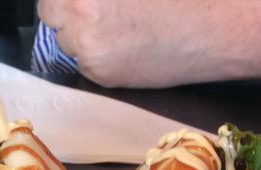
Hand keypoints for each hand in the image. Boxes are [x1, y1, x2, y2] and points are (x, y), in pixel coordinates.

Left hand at [37, 0, 247, 87]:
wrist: (211, 28)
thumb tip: (80, 1)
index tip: (78, 1)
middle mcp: (79, 8)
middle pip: (50, 11)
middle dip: (66, 9)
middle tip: (97, 11)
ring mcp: (87, 43)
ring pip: (64, 39)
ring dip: (78, 33)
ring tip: (116, 27)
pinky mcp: (100, 72)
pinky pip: (82, 61)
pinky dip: (95, 55)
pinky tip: (125, 46)